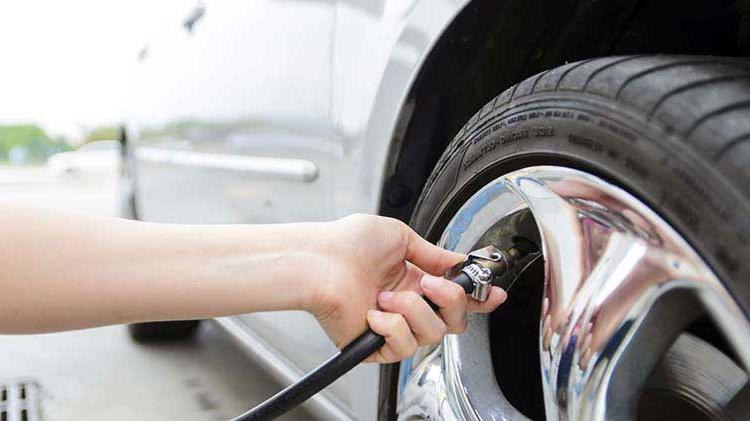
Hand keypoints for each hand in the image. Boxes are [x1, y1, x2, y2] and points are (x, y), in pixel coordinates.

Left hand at [307, 214, 506, 362]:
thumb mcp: (400, 236)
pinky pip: (403, 346)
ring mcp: (392, 326)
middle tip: (431, 284)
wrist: (319, 261)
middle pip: (453, 320)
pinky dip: (391, 326)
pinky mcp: (375, 346)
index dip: (478, 298)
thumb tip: (457, 260)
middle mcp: (406, 304)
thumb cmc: (347, 244)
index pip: (454, 296)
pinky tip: (374, 313)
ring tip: (386, 294)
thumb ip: (434, 253)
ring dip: (412, 309)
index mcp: (413, 279)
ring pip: (431, 333)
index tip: (494, 294)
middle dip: (452, 301)